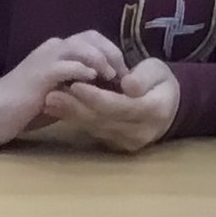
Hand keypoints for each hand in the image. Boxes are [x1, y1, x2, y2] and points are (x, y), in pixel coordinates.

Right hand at [0, 32, 126, 145]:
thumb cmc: (25, 109)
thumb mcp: (58, 96)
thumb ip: (76, 88)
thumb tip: (102, 92)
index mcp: (57, 51)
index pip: (90, 39)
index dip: (109, 51)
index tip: (122, 72)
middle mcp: (54, 47)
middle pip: (90, 37)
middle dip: (110, 52)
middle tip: (123, 72)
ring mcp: (47, 57)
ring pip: (81, 46)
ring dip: (100, 59)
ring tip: (111, 75)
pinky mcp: (42, 73)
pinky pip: (68, 65)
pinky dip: (83, 70)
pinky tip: (94, 80)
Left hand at [44, 58, 181, 154]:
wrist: (167, 107)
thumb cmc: (161, 82)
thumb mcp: (159, 71)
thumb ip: (144, 77)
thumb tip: (127, 85)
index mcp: (152, 112)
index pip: (119, 106)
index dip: (96, 97)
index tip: (76, 84)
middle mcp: (136, 133)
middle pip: (101, 120)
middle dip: (75, 107)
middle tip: (50, 95)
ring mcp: (123, 142)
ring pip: (93, 127)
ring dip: (69, 115)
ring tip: (48, 101)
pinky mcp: (112, 145)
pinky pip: (91, 131)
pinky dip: (73, 119)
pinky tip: (56, 109)